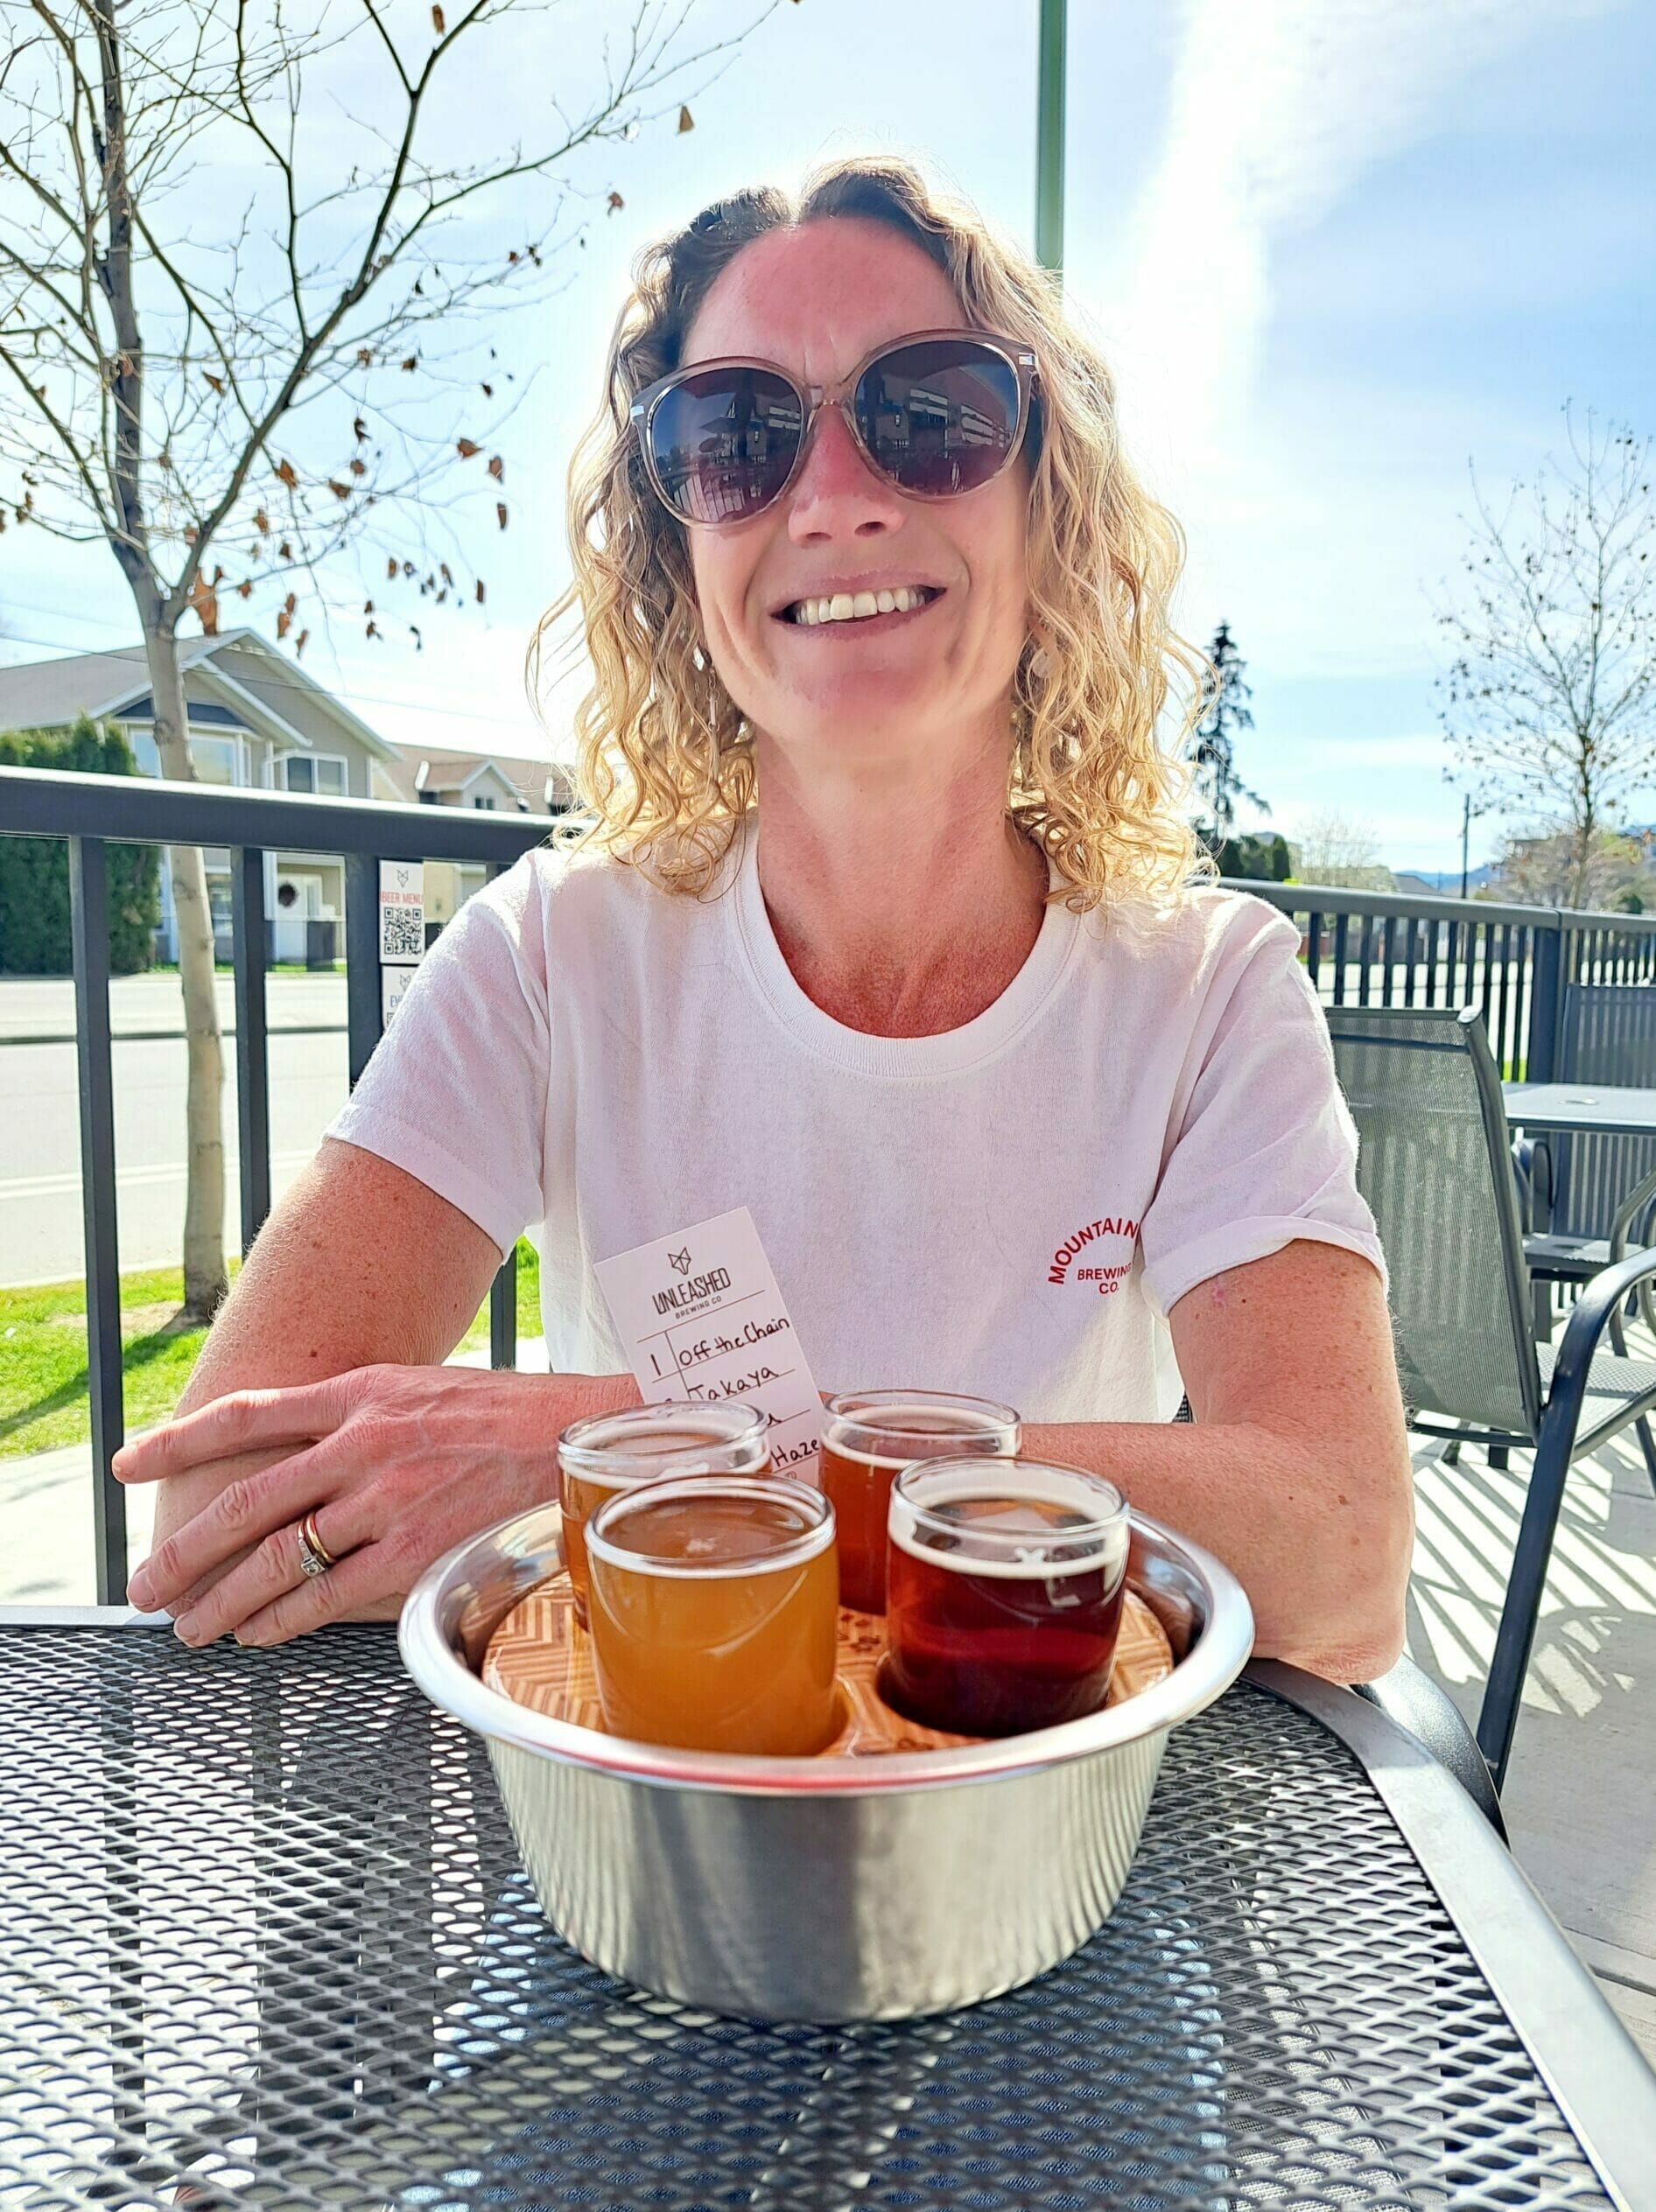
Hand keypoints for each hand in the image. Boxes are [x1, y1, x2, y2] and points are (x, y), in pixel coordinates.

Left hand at [116, 1364, 638, 1647]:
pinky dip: (283, 1620)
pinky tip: (259, 1634)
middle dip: (183, 1550)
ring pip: (276, 1558)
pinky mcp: (418, 1550)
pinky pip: (328, 1596)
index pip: (248, 1413)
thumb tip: (302, 1460)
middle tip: (145, 1586)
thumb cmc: (510, 1416)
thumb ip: (358, 1418)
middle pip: (245, 1501)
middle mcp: (365, 1442)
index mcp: (361, 1392)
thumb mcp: (423, 1390)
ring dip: (222, 1599)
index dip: (179, 1439)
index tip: (129, 1464)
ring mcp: (389, 1499)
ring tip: (192, 1625)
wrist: (585, 1441)